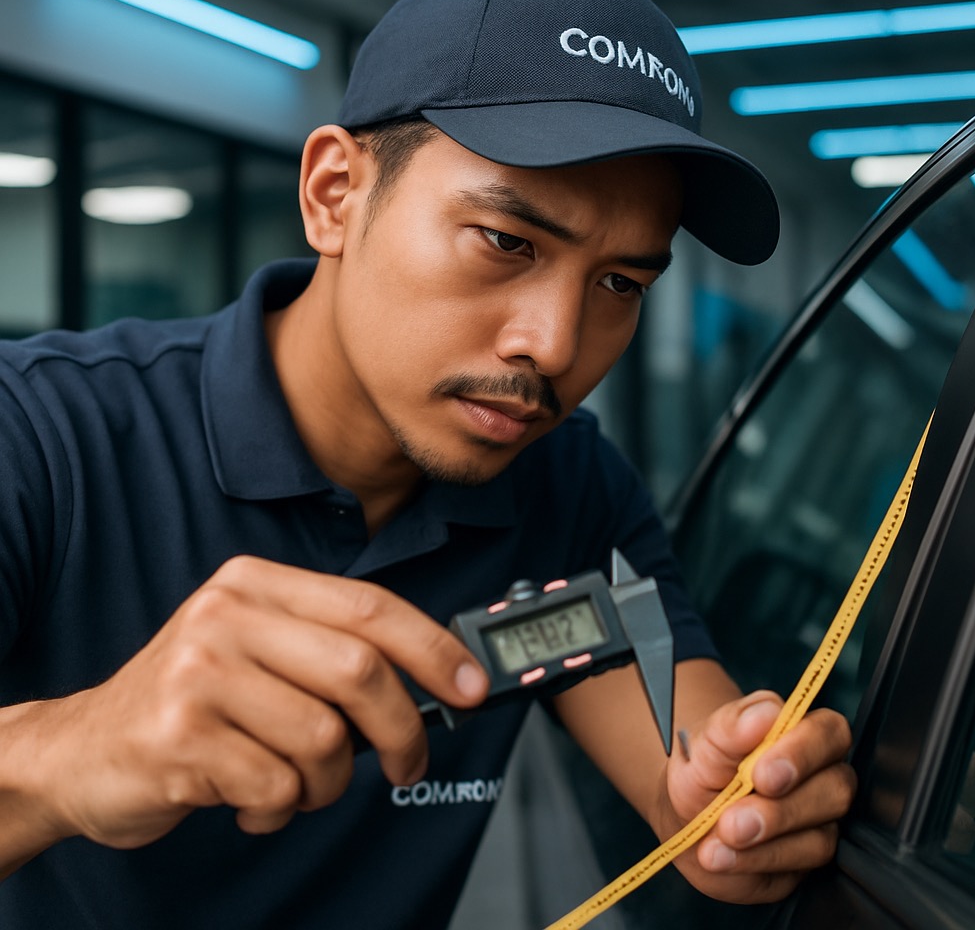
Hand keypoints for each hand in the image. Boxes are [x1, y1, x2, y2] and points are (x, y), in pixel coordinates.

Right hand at [16, 556, 488, 850]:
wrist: (83, 748)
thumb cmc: (196, 700)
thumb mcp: (258, 650)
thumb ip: (331, 652)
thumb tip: (436, 678)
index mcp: (256, 584)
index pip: (370, 606)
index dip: (433, 647)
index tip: (473, 685)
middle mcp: (226, 616)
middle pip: (359, 671)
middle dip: (402, 729)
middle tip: (410, 762)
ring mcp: (199, 674)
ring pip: (324, 740)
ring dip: (328, 783)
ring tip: (296, 782)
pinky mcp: (180, 738)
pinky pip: (277, 788)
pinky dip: (280, 809)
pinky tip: (251, 798)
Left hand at [660, 690, 855, 904]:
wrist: (686, 817)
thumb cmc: (701, 769)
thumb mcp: (702, 745)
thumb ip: (731, 725)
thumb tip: (767, 711)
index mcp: (801, 733)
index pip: (829, 732)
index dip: (802, 752)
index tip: (760, 773)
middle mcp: (820, 776)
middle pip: (835, 789)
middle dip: (781, 810)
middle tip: (732, 819)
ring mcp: (819, 822)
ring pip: (821, 837)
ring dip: (765, 841)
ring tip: (719, 837)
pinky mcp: (806, 859)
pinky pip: (797, 867)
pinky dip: (755, 862)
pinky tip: (721, 856)